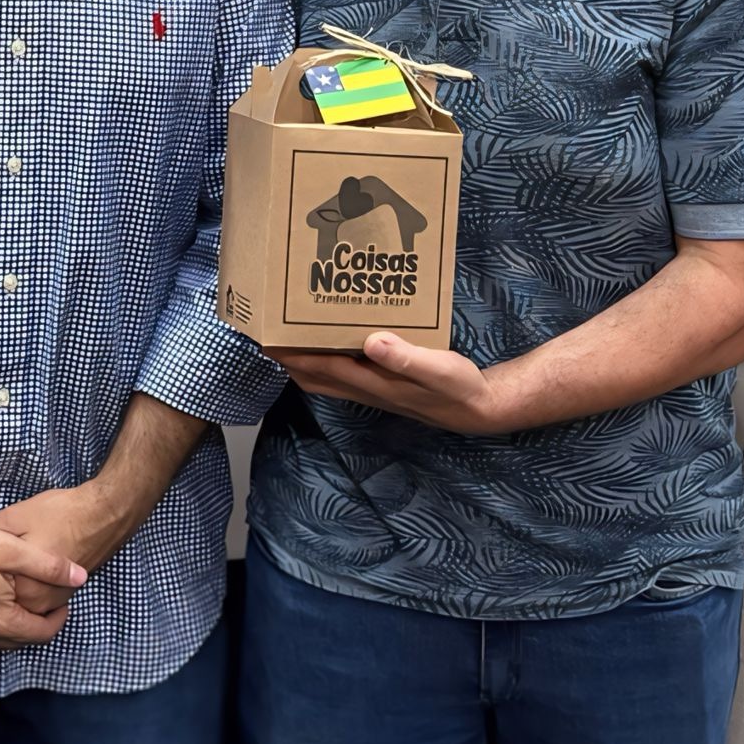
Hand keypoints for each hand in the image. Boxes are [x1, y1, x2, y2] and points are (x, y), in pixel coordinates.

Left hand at [0, 482, 127, 606]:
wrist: (104, 515)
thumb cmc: (60, 514)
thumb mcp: (16, 516)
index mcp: (22, 585)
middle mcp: (38, 602)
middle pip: (2, 598)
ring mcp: (54, 601)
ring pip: (20, 601)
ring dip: (10, 587)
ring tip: (8, 559)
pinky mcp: (65, 596)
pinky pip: (37, 599)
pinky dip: (28, 586)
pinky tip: (26, 565)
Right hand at [0, 513, 85, 651]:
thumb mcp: (11, 550)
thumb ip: (49, 566)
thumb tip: (81, 577)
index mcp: (2, 623)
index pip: (43, 633)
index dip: (59, 616)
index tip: (63, 598)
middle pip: (21, 638)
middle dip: (36, 620)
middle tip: (43, 597)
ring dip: (13, 623)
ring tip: (18, 596)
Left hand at [270, 334, 514, 433]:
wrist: (477, 409)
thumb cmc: (458, 388)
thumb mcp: (438, 368)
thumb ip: (405, 357)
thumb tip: (371, 341)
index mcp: (374, 382)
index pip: (321, 367)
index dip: (292, 354)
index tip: (266, 338)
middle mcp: (366, 388)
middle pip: (314, 376)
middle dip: (287, 358)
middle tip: (266, 334)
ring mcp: (373, 390)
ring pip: (326, 377)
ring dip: (303, 361)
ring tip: (288, 337)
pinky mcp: (382, 386)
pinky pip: (344, 374)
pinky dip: (327, 360)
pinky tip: (332, 343)